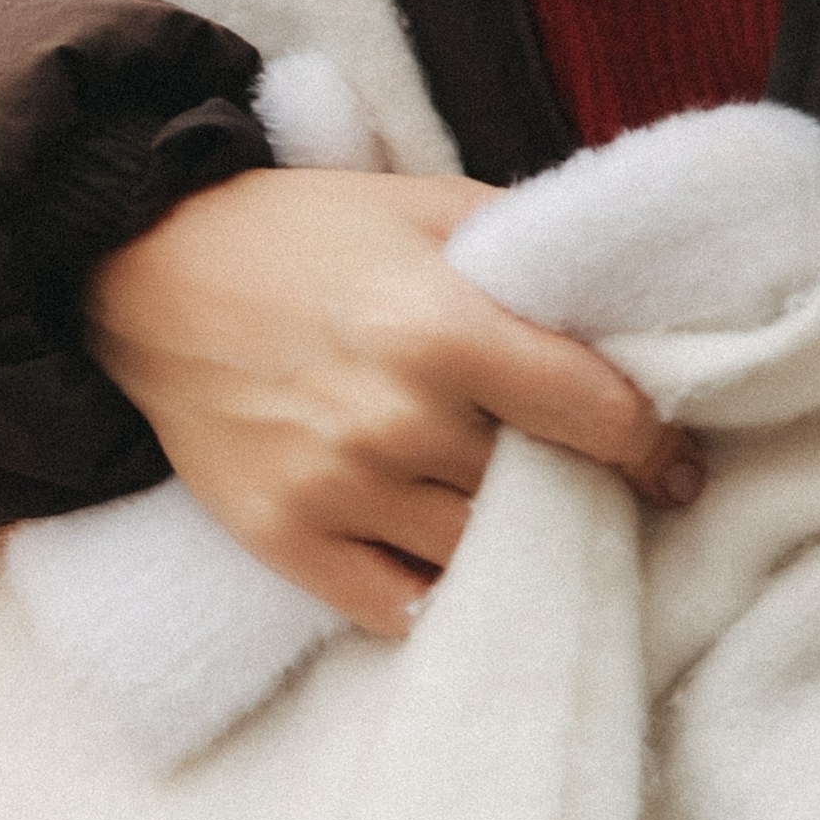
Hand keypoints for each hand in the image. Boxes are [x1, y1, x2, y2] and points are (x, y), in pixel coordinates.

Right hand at [82, 168, 705, 634]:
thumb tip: (620, 333)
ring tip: (512, 512)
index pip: (598, 418)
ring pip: (478, 553)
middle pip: (542, 491)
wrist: (148, 276)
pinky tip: (447, 563)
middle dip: (576, 487)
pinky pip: (396, 609)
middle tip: (583, 479)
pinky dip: (436, 593)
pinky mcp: (284, 538)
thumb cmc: (302, 235)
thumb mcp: (429, 210)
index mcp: (443, 328)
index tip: (671, 467)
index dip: (654, 449)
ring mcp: (336, 489)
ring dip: (509, 538)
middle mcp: (395, 421)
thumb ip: (527, 267)